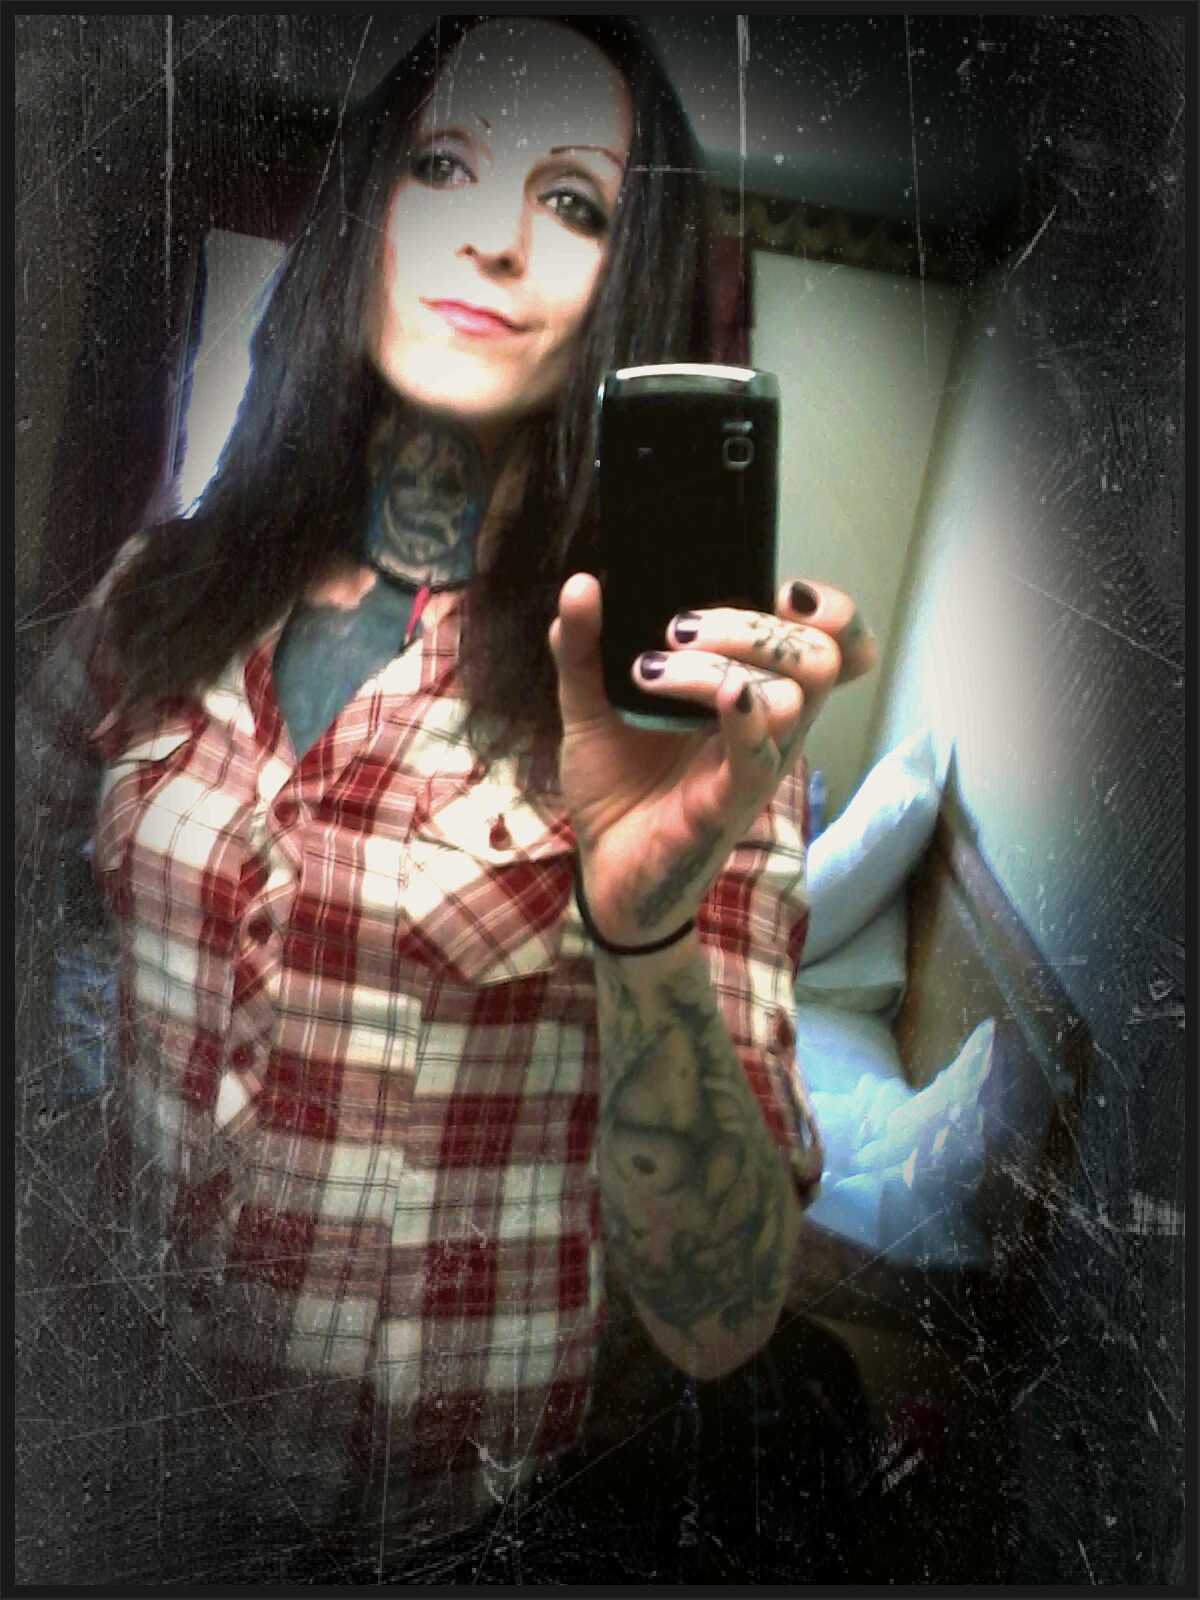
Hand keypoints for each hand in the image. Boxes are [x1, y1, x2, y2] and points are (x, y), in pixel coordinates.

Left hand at [548, 575, 876, 945]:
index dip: (832, 612)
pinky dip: (748, 719)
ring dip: (718, 666)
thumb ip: (583, 648)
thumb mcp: (590, 707)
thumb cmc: (618, 790)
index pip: (837, 646)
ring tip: (648, 672)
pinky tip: (724, 696)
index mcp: (752, 692)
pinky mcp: (730, 804)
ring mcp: (755, 765)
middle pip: (817, 656)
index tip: (780, 591)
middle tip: (674, 631)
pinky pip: (760, 757)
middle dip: (748, 626)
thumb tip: (580, 583)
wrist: (602, 871)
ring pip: (789, 696)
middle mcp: (769, 726)